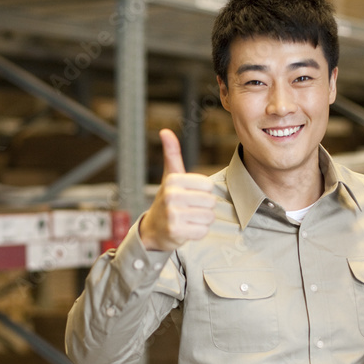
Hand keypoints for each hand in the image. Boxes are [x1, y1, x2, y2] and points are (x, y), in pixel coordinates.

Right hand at [139, 129, 215, 251]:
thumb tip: (165, 131)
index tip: (190, 195)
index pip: (208, 185)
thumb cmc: (167, 200)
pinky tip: (186, 229)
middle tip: (189, 209)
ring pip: (209, 217)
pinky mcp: (176, 232)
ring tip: (188, 219)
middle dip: (204, 207)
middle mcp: (171, 196)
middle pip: (211, 201)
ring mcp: (172, 214)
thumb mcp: (170, 176)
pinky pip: (203, 231)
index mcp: (173, 180)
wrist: (153, 229)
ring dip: (202, 220)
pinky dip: (198, 232)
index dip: (203, 192)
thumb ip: (172, 154)